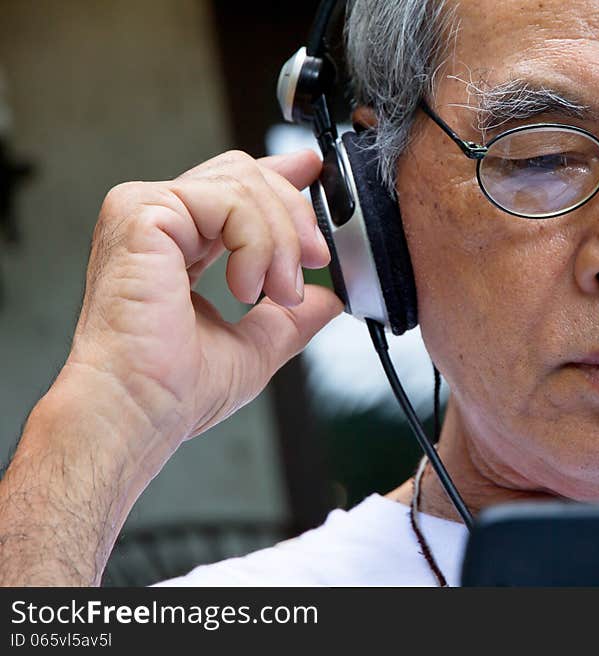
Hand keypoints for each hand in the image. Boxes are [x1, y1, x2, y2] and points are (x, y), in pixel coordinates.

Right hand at [65, 149, 341, 469]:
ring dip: (281, 240)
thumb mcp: (255, 347)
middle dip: (296, 215)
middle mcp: (159, 222)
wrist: (138, 409)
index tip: (313, 173)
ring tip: (280, 291)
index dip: (279, 177)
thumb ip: (290, 319)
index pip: (233, 189)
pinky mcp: (142, 212)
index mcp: (178, 247)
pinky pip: (229, 200)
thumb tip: (328, 302)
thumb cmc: (173, 390)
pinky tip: (247, 286)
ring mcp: (146, 211)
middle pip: (246, 175)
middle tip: (315, 260)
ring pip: (244, 183)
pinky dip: (257, 242)